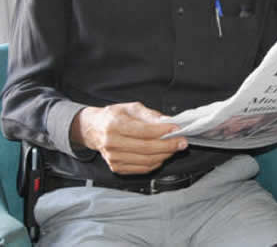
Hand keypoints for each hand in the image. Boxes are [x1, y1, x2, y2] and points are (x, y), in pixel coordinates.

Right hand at [70, 102, 186, 174]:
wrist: (94, 129)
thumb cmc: (113, 117)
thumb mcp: (131, 108)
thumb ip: (150, 115)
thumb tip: (168, 121)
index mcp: (114, 125)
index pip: (144, 131)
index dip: (163, 131)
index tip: (177, 129)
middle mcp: (112, 143)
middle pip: (147, 148)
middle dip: (169, 145)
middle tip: (182, 142)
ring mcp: (114, 158)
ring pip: (146, 161)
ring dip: (165, 155)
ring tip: (175, 148)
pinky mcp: (117, 167)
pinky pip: (142, 168)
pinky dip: (156, 163)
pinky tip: (162, 155)